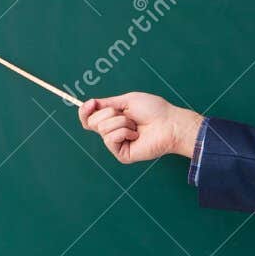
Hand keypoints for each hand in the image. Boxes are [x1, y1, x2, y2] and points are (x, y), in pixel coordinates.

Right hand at [78, 92, 202, 164]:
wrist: (169, 123)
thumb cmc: (154, 110)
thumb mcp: (126, 100)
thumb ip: (106, 103)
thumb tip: (89, 104)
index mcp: (112, 119)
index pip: (88, 118)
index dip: (85, 111)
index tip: (90, 103)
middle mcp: (112, 132)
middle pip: (92, 122)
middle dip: (109, 113)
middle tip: (128, 115)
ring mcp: (116, 144)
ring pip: (102, 129)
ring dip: (121, 122)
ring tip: (136, 125)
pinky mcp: (121, 154)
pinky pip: (110, 139)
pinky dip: (123, 131)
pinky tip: (136, 135)